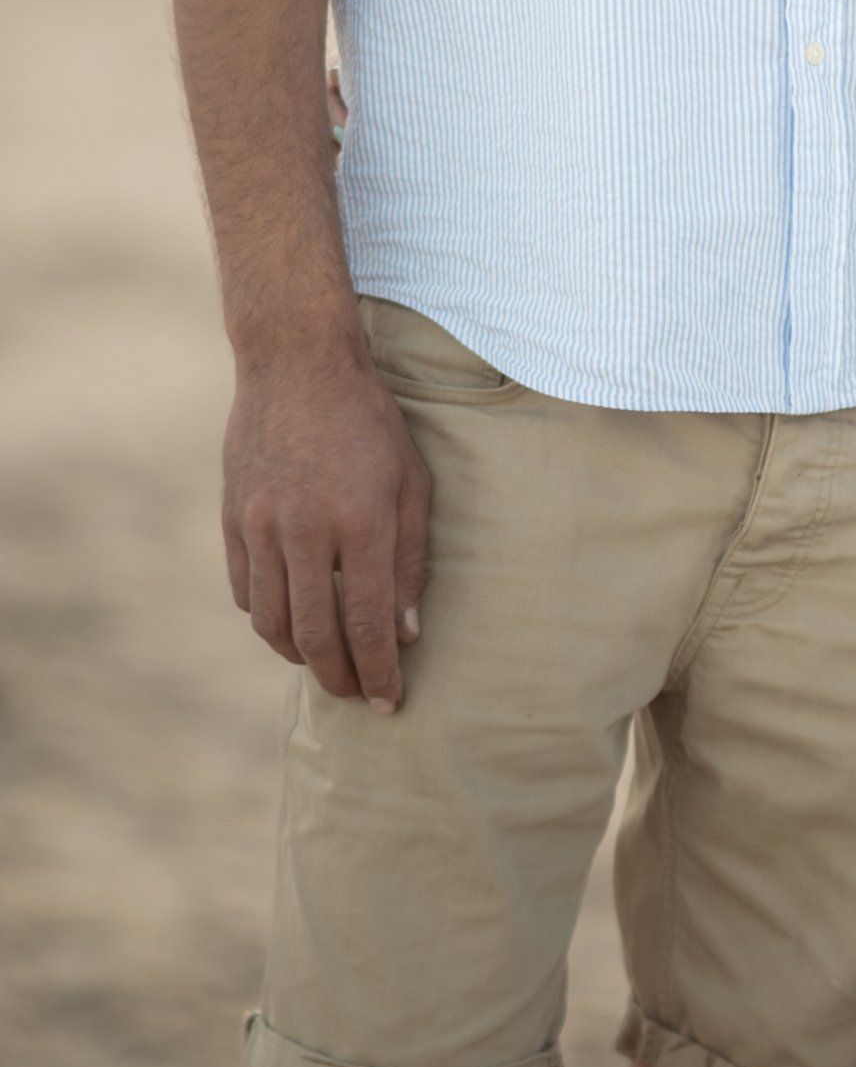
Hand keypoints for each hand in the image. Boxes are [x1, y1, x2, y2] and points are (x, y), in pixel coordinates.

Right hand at [222, 337, 430, 712]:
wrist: (297, 364)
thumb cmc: (370, 421)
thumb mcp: (411, 480)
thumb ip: (410, 559)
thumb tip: (407, 633)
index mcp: (360, 521)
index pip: (368, 622)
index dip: (378, 671)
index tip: (389, 702)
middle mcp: (305, 529)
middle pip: (315, 634)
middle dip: (338, 676)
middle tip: (356, 694)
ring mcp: (261, 525)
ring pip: (272, 623)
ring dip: (299, 655)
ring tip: (324, 664)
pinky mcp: (232, 519)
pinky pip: (246, 592)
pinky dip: (268, 618)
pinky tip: (290, 621)